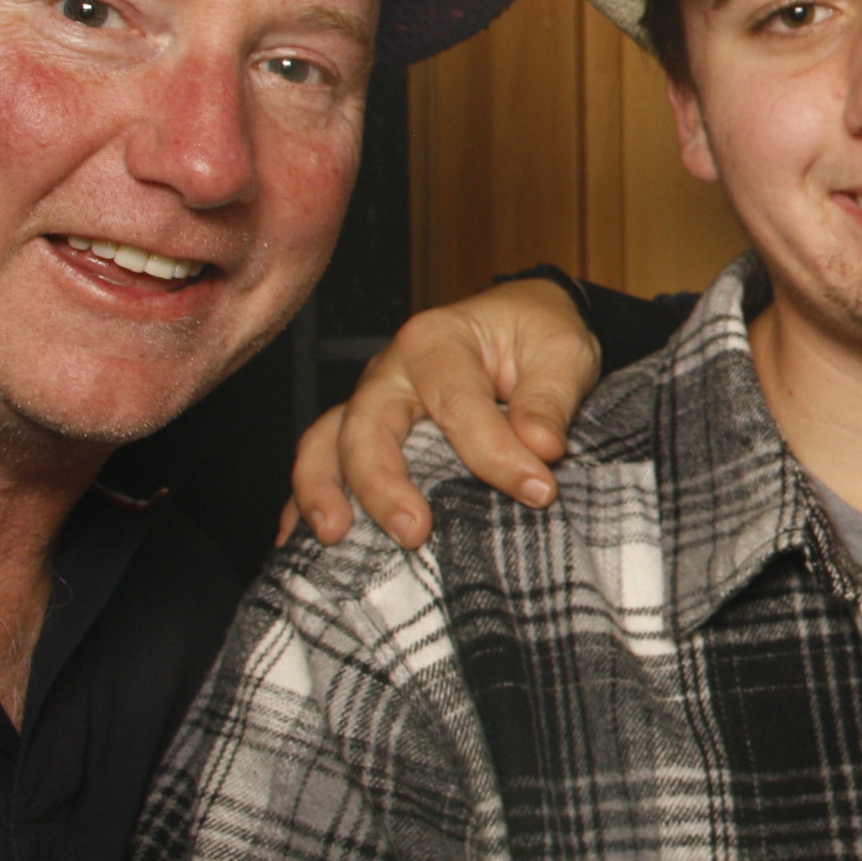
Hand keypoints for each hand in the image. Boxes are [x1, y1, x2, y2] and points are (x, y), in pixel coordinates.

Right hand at [283, 276, 602, 549]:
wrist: (522, 321)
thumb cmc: (539, 335)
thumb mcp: (563, 352)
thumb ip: (550, 399)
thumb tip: (541, 447)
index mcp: (438, 341)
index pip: (458, 405)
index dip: (497, 454)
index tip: (540, 492)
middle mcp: (391, 369)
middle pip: (368, 425)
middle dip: (383, 482)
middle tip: (414, 533)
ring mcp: (372, 401)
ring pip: (328, 442)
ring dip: (323, 489)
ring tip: (333, 536)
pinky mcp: (368, 430)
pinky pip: (324, 460)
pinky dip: (307, 497)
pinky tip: (298, 539)